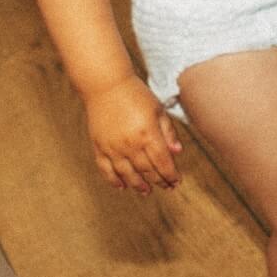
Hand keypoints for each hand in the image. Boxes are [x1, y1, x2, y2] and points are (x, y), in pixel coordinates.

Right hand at [85, 78, 181, 193]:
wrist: (106, 84)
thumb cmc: (135, 94)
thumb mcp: (157, 109)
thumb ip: (168, 132)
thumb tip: (177, 152)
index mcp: (148, 134)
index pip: (163, 162)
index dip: (171, 175)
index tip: (176, 181)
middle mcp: (130, 144)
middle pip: (147, 170)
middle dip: (159, 181)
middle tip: (166, 188)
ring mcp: (113, 147)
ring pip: (127, 174)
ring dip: (138, 185)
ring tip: (146, 191)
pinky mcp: (99, 147)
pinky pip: (106, 169)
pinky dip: (114, 180)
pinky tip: (122, 186)